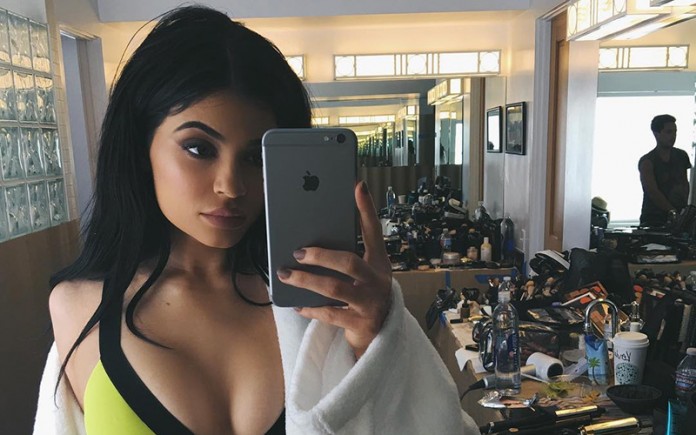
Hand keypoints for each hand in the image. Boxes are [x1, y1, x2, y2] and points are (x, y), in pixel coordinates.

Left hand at [276, 181, 391, 358]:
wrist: (381, 337)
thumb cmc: (365, 297)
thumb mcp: (365, 274)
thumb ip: (346, 256)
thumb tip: (312, 237)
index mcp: (379, 263)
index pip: (373, 231)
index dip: (367, 208)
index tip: (357, 185)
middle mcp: (377, 281)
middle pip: (348, 262)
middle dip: (320, 255)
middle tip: (297, 251)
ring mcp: (370, 304)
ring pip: (334, 288)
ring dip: (306, 281)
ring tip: (285, 274)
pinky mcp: (360, 325)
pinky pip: (329, 314)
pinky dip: (310, 308)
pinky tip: (295, 303)